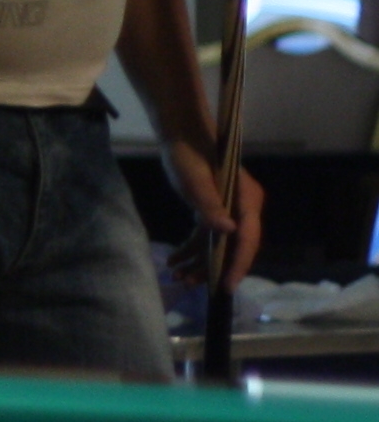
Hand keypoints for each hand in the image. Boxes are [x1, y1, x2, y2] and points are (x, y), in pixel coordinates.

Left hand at [163, 141, 267, 288]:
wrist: (180, 135)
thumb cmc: (188, 154)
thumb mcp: (194, 181)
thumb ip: (209, 205)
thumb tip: (230, 232)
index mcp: (247, 199)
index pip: (246, 238)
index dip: (237, 264)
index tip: (226, 286)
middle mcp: (244, 206)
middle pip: (234, 245)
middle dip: (214, 268)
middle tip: (191, 284)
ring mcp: (231, 208)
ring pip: (219, 243)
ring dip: (199, 261)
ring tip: (177, 276)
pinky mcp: (216, 208)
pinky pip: (207, 234)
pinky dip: (192, 248)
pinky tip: (175, 260)